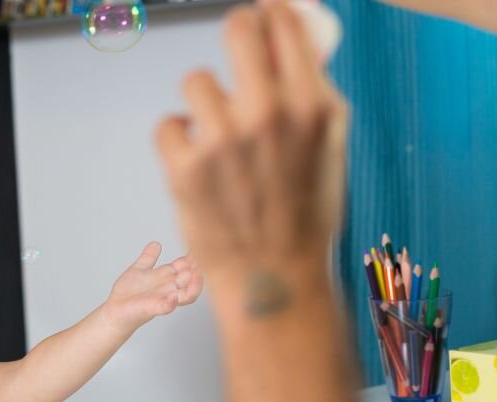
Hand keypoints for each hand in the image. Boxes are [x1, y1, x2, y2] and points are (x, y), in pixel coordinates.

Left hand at [103, 242, 203, 329]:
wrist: (114, 309)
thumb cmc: (128, 293)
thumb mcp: (138, 270)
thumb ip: (148, 258)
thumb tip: (156, 244)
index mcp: (165, 277)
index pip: (184, 266)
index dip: (191, 258)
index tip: (196, 247)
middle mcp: (168, 288)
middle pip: (189, 279)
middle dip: (197, 270)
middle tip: (202, 259)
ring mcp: (162, 299)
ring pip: (186, 295)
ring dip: (193, 286)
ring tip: (194, 274)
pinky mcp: (152, 309)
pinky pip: (165, 307)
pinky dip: (171, 303)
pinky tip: (173, 297)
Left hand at [155, 2, 348, 281]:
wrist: (274, 278)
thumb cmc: (303, 213)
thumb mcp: (328, 145)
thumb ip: (309, 89)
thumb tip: (289, 36)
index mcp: (312, 106)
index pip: (284, 25)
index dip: (271, 15)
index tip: (264, 16)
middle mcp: (267, 116)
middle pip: (238, 29)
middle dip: (238, 32)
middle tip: (238, 46)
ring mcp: (222, 141)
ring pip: (196, 81)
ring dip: (204, 105)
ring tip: (219, 136)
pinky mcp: (183, 167)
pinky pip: (169, 124)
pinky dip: (179, 142)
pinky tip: (198, 163)